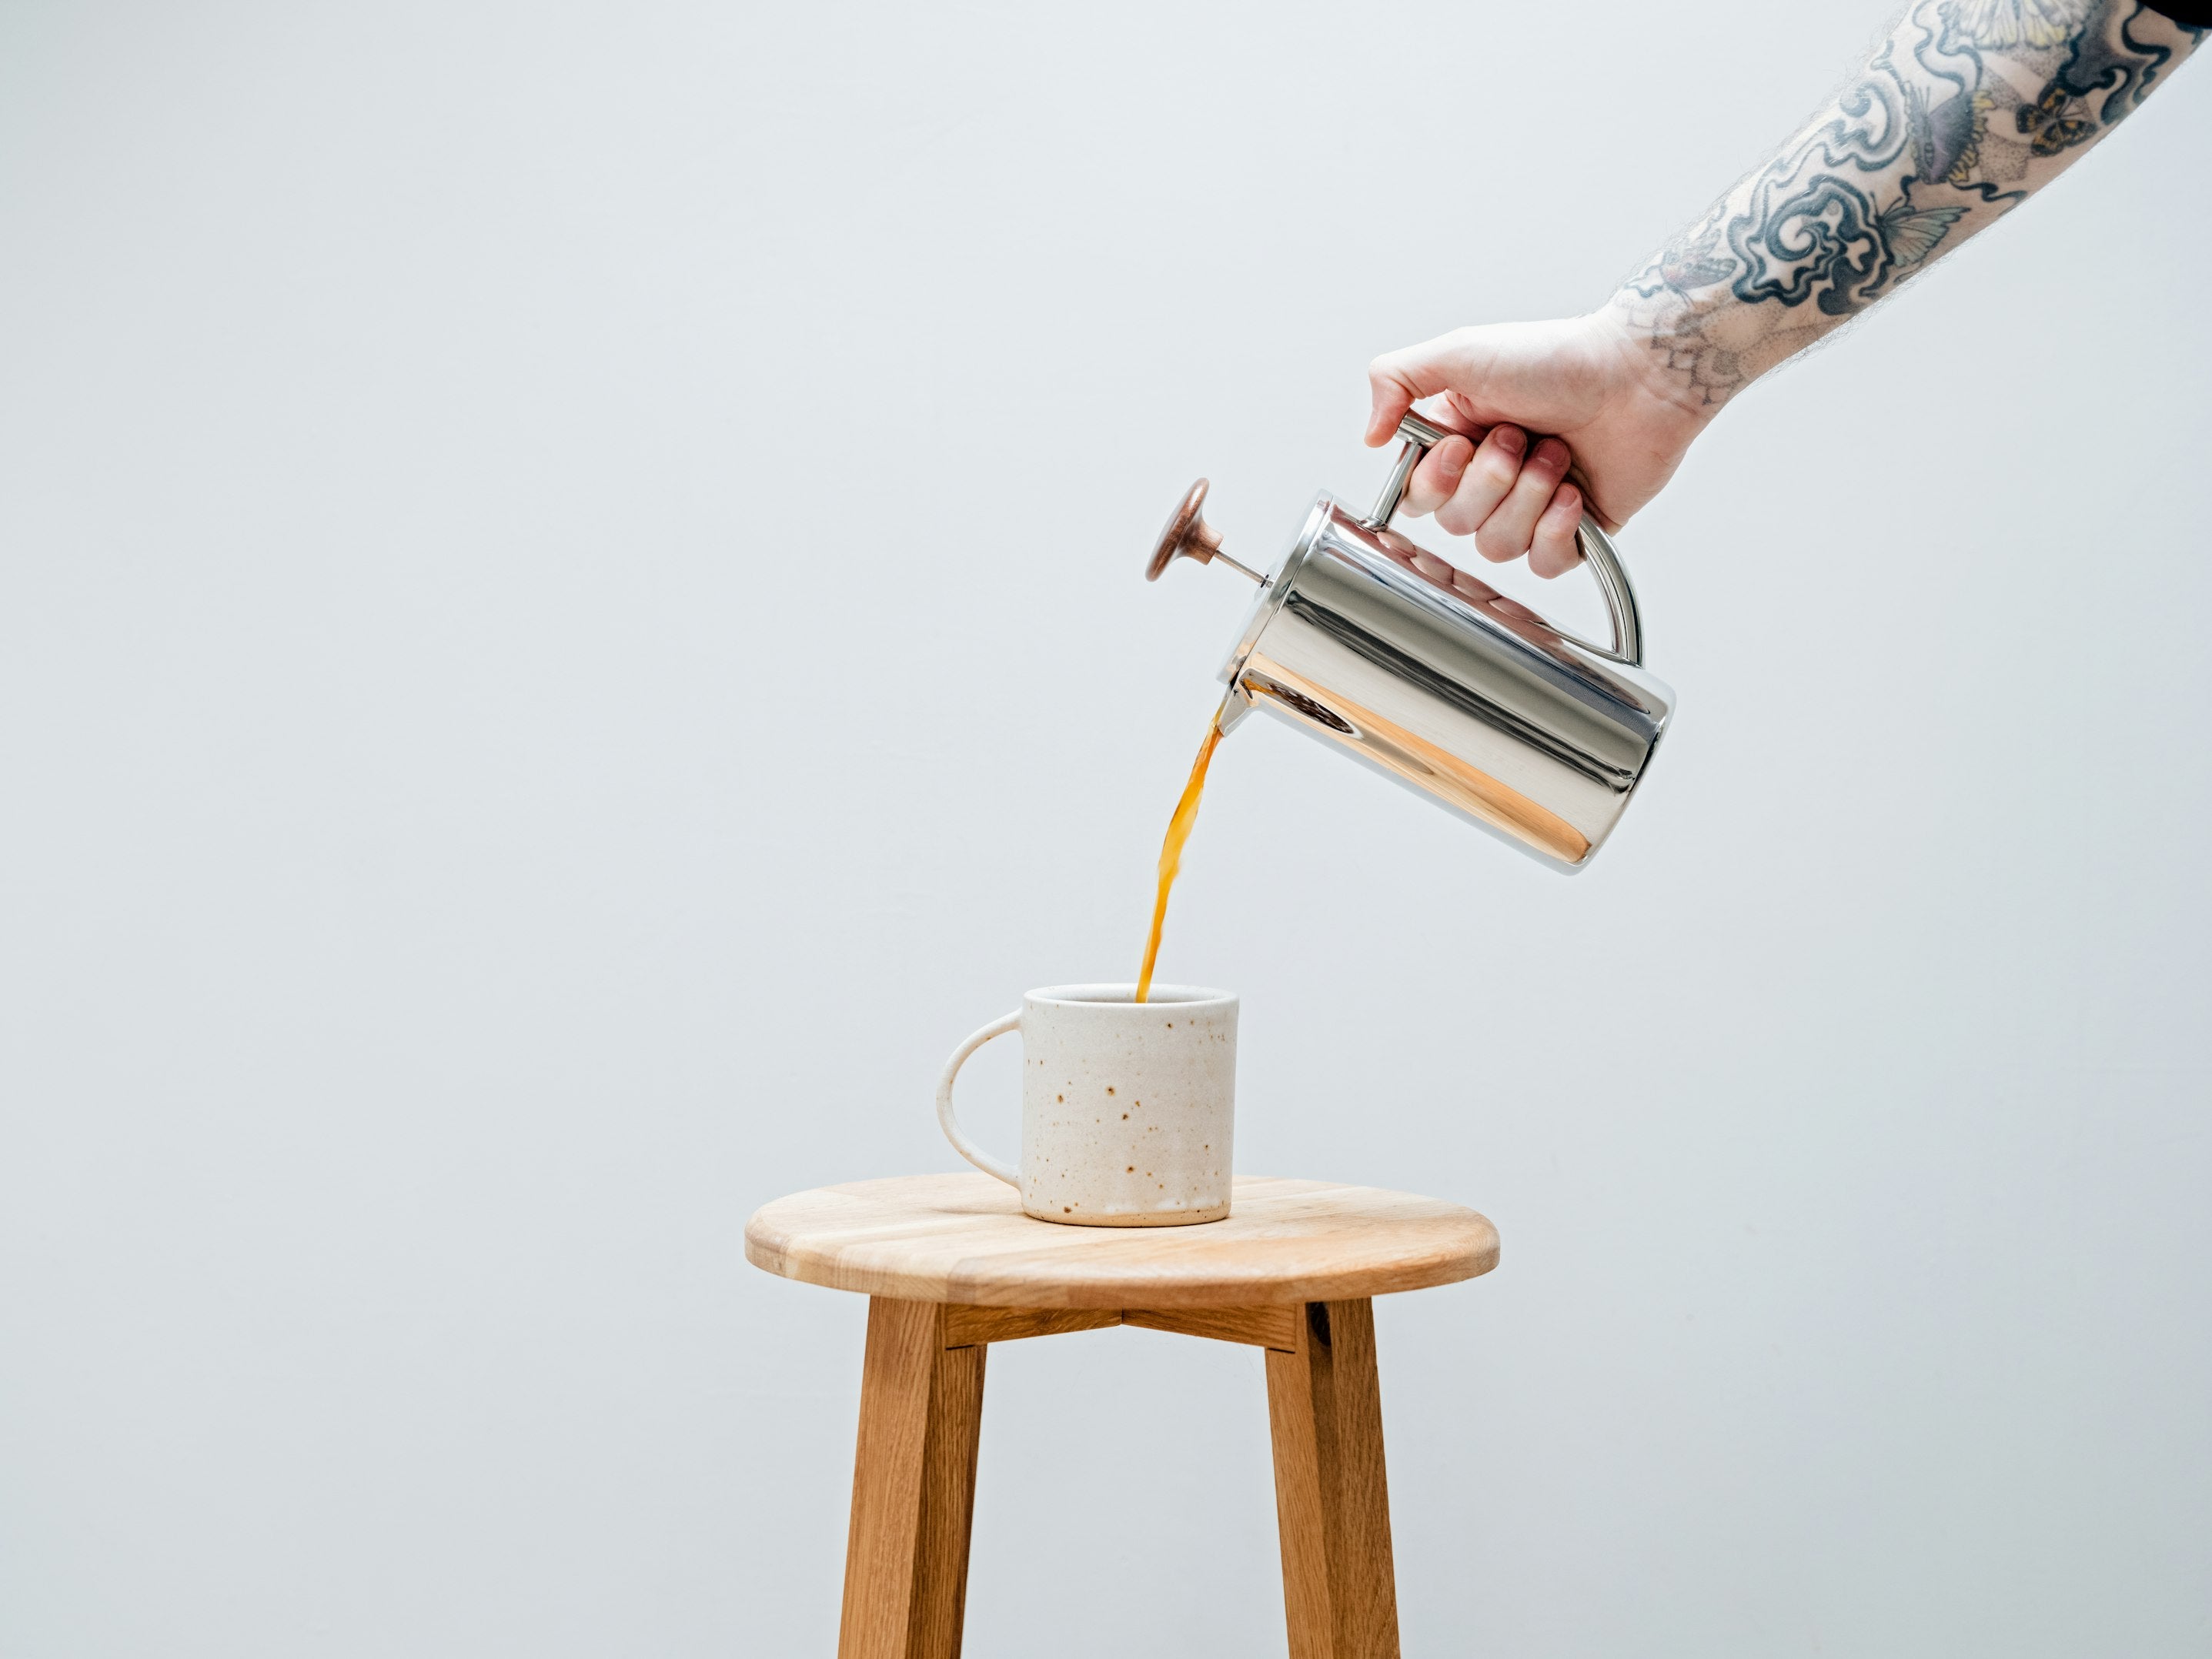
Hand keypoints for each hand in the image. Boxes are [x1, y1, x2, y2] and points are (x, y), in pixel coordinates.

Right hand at [1365, 305, 1710, 576]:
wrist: (1638, 374)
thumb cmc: (1558, 357)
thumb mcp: (1460, 351)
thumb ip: (1395, 380)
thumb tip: (1368, 437)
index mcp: (1458, 441)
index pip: (1417, 496)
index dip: (1435, 482)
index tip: (1461, 443)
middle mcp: (1492, 479)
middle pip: (1455, 526)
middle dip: (1490, 482)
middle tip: (1521, 436)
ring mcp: (1533, 508)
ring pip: (1497, 548)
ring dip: (1528, 498)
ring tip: (1557, 454)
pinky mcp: (1576, 532)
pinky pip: (1544, 566)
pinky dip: (1556, 532)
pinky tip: (1573, 493)